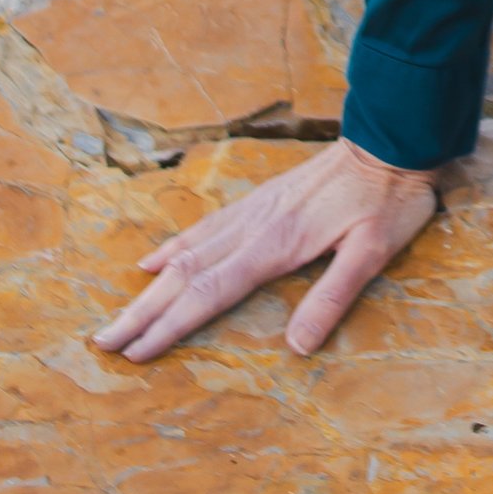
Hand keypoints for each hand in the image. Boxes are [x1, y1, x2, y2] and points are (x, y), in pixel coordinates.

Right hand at [93, 136, 441, 362]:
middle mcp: (253, 228)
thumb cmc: (388, 199)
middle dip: (142, 313)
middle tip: (101, 343)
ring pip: (186, 253)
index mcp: (275, 246)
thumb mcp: (373, 252)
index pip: (209, 295)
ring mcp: (252, 211)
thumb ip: (333, 297)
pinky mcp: (259, 200)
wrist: (390, 139)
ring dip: (149, 288)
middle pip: (184, 277)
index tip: (135, 354)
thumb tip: (297, 347)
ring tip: (117, 315)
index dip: (170, 327)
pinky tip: (153, 262)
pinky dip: (172, 248)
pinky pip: (204, 228)